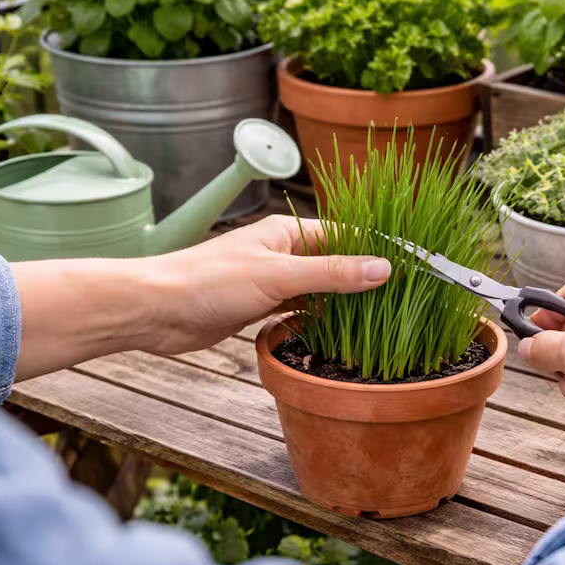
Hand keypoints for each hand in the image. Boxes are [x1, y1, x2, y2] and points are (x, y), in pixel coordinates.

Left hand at [143, 215, 390, 354]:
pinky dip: (316, 320)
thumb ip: (331, 274)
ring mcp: (270, 281)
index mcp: (287, 232)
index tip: (410, 264)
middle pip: (334, 263)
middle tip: (400, 298)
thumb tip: (382, 268)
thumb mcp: (278, 276)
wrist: (154, 311)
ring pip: (318, 289)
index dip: (378, 249)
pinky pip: (299, 310)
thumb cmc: (208, 282)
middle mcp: (282, 252)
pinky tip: (334, 333)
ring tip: (376, 319)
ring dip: (340, 302)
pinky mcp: (258, 307)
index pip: (346, 234)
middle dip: (363, 279)